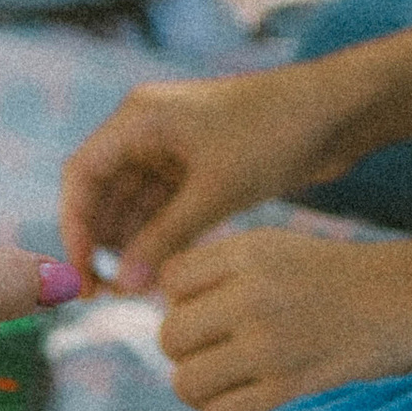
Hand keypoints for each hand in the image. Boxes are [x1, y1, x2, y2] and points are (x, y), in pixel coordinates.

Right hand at [59, 66, 352, 288]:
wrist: (336, 114)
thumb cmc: (273, 135)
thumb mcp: (214, 191)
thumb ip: (164, 238)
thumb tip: (123, 285)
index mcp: (140, 118)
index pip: (82, 175)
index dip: (75, 228)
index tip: (83, 275)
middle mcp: (149, 130)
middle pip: (103, 192)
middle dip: (104, 243)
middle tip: (113, 296)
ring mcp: (174, 148)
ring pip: (133, 205)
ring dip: (133, 245)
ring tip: (141, 291)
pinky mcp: (199, 167)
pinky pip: (163, 207)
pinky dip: (160, 237)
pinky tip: (165, 273)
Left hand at [153, 225, 411, 410]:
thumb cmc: (341, 285)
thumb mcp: (280, 251)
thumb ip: (218, 272)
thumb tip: (156, 311)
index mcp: (250, 251)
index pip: (172, 282)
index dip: (191, 303)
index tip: (223, 316)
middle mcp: (255, 294)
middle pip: (170, 338)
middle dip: (193, 353)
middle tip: (233, 358)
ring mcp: (271, 347)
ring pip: (188, 384)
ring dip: (210, 392)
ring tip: (247, 383)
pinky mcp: (288, 395)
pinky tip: (262, 406)